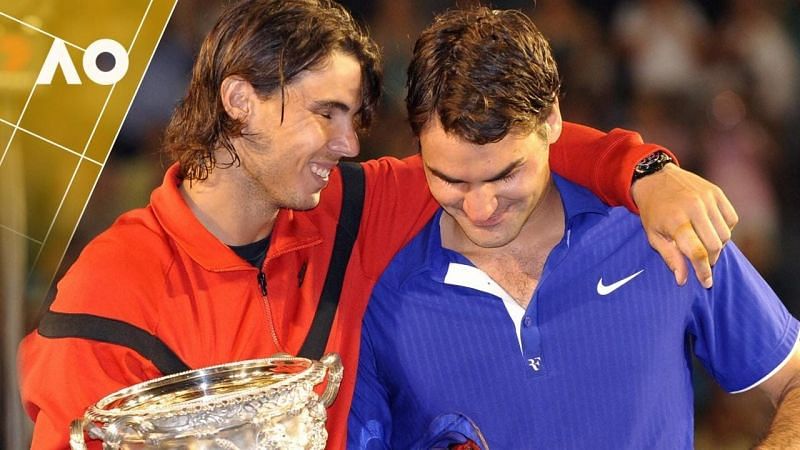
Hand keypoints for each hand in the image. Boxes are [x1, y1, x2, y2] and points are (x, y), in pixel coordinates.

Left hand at [632, 164, 737, 287]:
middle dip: (711, 260)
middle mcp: (694, 209)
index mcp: (676, 222)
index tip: (706, 282)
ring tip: (704, 244)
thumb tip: (683, 280)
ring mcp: (707, 199)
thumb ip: (670, 258)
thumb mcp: (654, 236)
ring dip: (718, 245)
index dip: (704, 271)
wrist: (655, 178)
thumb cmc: (653, 211)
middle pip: (715, 246)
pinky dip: (725, 229)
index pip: (698, 253)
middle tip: (702, 261)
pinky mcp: (717, 193)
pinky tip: (712, 229)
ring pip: (726, 234)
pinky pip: (732, 219)